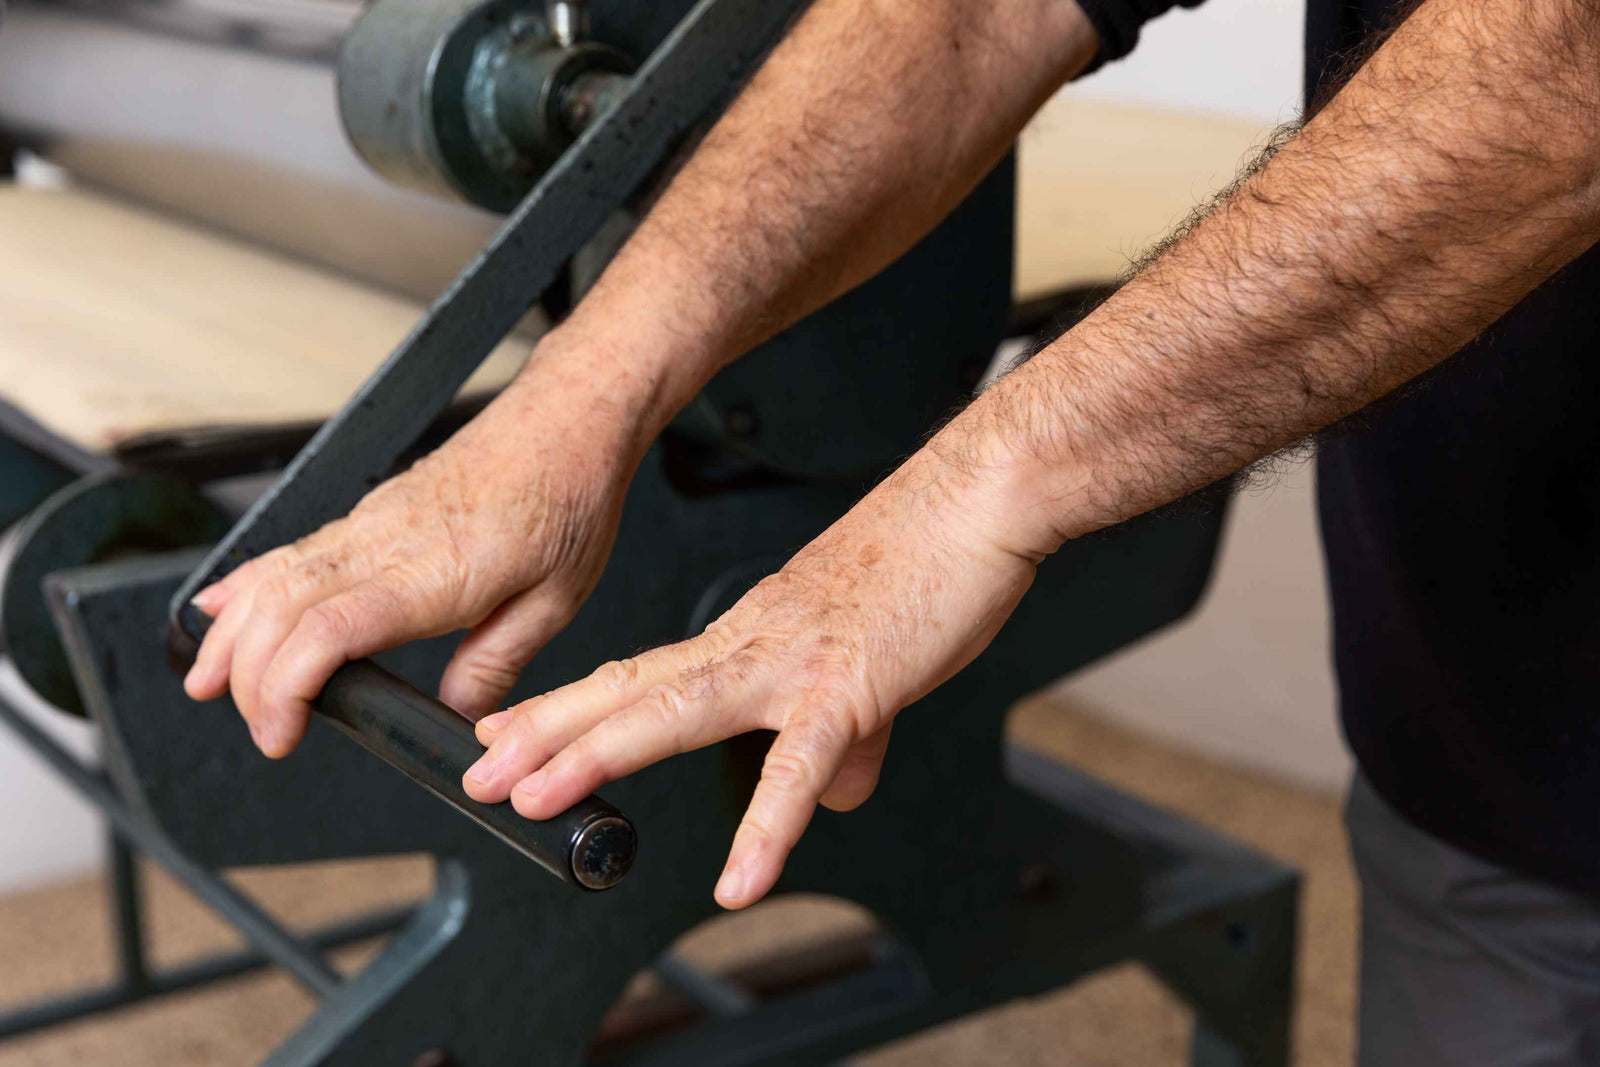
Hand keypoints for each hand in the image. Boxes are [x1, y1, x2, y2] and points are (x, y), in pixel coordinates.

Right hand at [183, 334, 659, 757]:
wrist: (565, 420)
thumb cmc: (567, 496)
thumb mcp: (556, 598)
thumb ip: (496, 664)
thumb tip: (456, 715)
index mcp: (433, 572)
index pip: (327, 630)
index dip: (285, 686)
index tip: (281, 734)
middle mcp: (387, 542)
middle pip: (280, 607)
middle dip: (249, 677)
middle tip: (261, 730)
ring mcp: (371, 522)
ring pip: (274, 574)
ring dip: (231, 632)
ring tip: (207, 682)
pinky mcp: (371, 512)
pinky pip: (293, 549)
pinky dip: (248, 583)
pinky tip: (222, 606)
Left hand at [460, 447, 1039, 908]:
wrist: (977, 499)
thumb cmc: (926, 562)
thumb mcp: (871, 659)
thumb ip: (850, 736)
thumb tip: (839, 794)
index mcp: (750, 634)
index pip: (642, 673)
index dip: (570, 706)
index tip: (509, 730)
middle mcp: (753, 643)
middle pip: (630, 690)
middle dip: (547, 733)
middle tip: (480, 770)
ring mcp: (792, 662)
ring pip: (676, 712)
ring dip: (597, 754)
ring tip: (536, 798)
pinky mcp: (849, 684)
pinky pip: (800, 766)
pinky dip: (768, 826)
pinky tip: (742, 882)